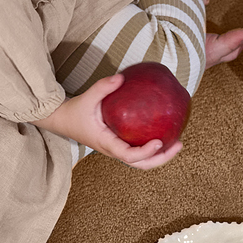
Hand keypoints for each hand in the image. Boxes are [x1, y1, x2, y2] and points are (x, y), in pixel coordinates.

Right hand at [31, 74, 181, 169]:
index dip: (146, 152)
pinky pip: (138, 150)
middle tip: (179, 145)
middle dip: (162, 158)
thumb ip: (103, 87)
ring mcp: (117, 149)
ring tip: (177, 143)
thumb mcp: (86, 98)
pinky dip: (152, 148)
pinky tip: (164, 133)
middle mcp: (113, 150)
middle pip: (141, 164)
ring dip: (160, 156)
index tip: (160, 142)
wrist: (62, 120)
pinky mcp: (119, 144)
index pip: (129, 156)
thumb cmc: (75, 111)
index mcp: (106, 144)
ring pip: (141, 161)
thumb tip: (122, 77)